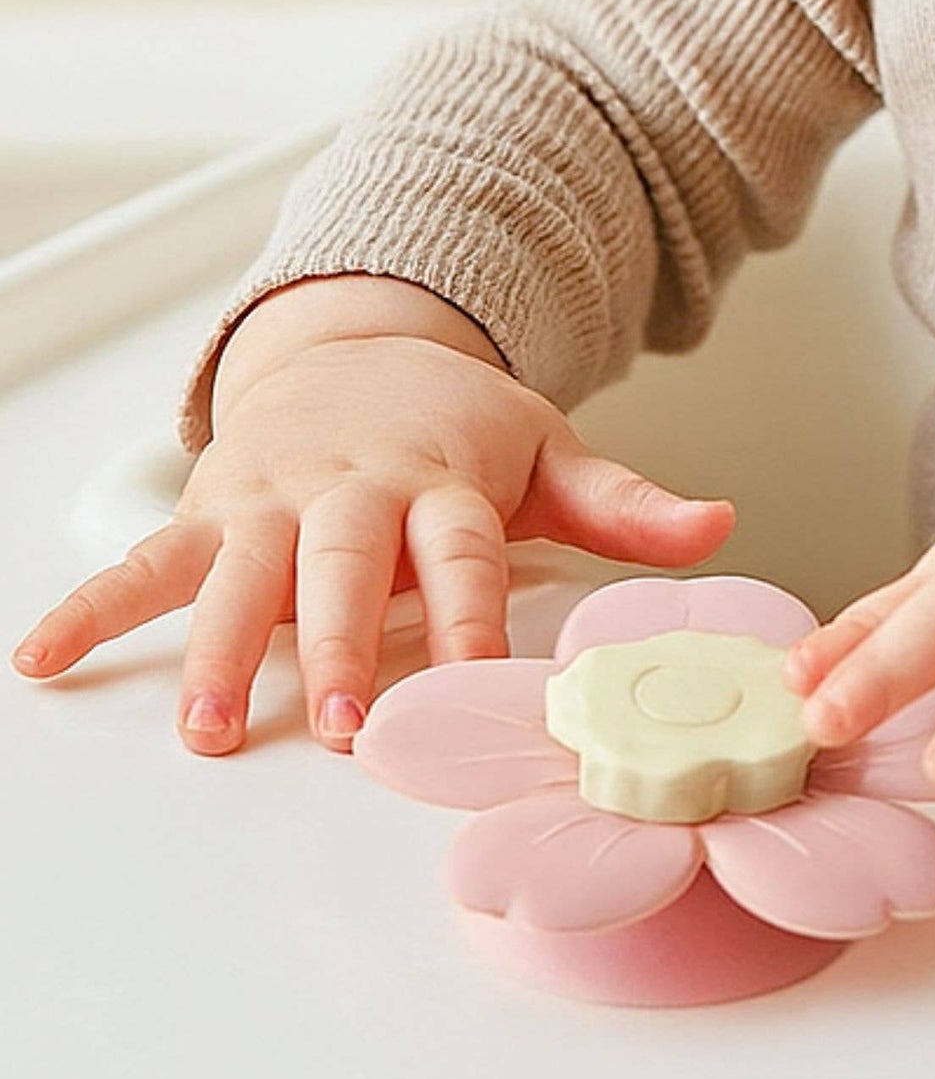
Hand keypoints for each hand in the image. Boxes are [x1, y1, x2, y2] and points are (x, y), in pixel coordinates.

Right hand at [13, 301, 733, 756]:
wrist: (361, 349)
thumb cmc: (457, 425)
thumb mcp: (550, 450)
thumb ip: (627, 503)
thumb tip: (722, 527)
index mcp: (443, 482)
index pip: (464, 556)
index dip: (471, 619)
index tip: (478, 684)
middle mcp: (354, 491)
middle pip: (349, 570)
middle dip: (346, 645)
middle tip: (348, 722)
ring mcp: (275, 499)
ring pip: (245, 576)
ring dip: (227, 650)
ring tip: (213, 729)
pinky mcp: (213, 509)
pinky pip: (146, 561)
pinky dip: (93, 607)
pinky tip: (44, 659)